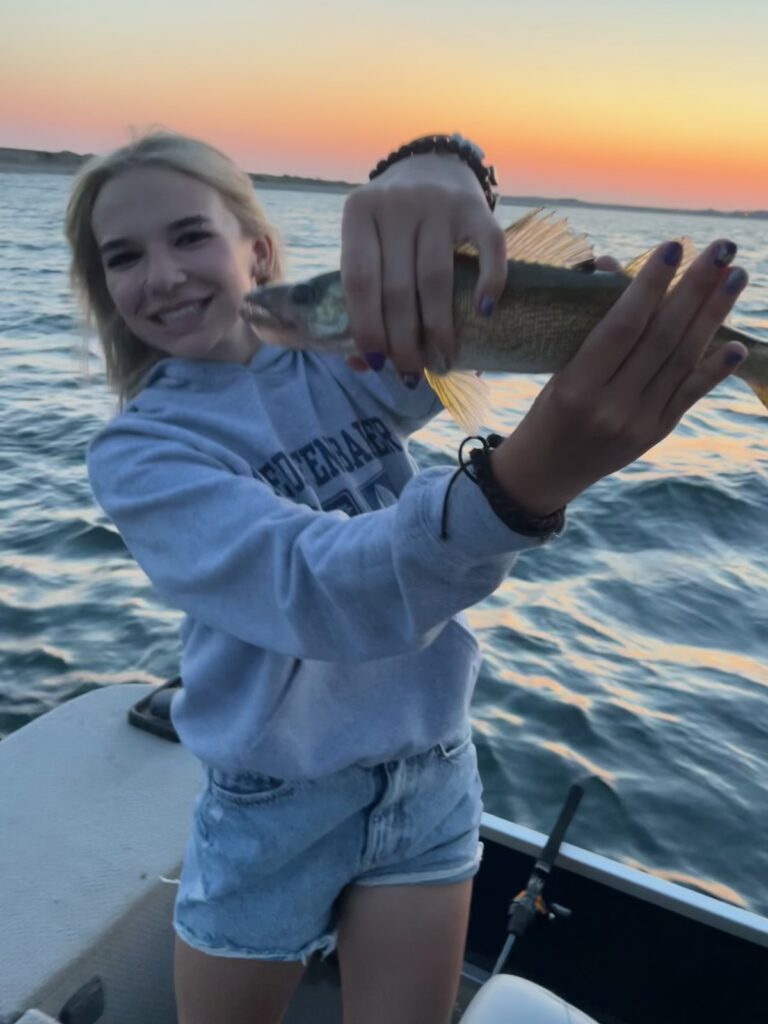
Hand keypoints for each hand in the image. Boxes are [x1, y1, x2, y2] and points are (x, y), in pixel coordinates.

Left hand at [339, 152, 506, 377]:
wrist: (432, 164)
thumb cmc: (393, 223)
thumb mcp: (369, 243)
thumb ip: (361, 294)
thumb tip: (362, 362)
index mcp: (359, 212)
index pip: (359, 280)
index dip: (367, 327)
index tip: (378, 362)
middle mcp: (396, 203)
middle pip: (398, 287)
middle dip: (403, 340)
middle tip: (411, 371)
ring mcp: (438, 202)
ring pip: (435, 278)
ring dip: (439, 328)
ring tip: (443, 357)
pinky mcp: (476, 206)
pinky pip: (489, 249)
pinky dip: (489, 283)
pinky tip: (483, 312)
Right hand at [491, 238, 748, 514]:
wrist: (545, 473)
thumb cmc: (546, 409)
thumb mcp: (556, 368)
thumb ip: (590, 323)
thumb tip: (614, 266)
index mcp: (577, 386)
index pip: (622, 327)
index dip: (650, 285)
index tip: (674, 246)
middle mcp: (612, 407)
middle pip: (662, 338)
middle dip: (695, 289)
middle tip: (721, 250)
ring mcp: (638, 423)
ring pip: (682, 360)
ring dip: (713, 316)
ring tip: (736, 277)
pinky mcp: (656, 434)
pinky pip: (690, 395)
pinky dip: (715, 369)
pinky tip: (738, 344)